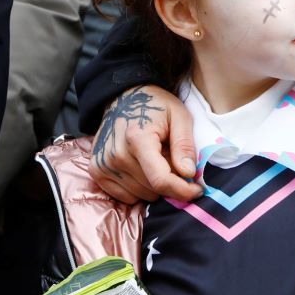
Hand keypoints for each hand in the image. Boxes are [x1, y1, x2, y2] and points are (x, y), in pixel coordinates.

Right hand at [89, 85, 200, 204]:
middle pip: (153, 189)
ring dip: (154, 185)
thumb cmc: (156, 106)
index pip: (160, 179)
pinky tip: (142, 167)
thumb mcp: (179, 116)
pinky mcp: (97, 172)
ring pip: (141, 195)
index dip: (182, 190)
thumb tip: (188, 173)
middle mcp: (116, 155)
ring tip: (156, 160)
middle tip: (172, 160)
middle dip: (170, 182)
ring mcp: (103, 165)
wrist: (124, 97)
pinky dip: (139, 188)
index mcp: (137, 138)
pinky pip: (125, 197)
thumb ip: (184, 144)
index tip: (197, 190)